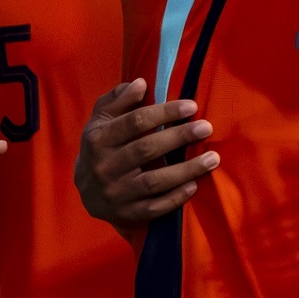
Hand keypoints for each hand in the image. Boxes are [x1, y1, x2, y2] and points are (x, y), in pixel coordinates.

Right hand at [73, 79, 216, 225]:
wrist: (85, 190)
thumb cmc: (100, 147)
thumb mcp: (101, 121)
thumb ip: (117, 100)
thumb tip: (140, 83)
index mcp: (98, 139)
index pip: (134, 122)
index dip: (164, 112)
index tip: (192, 106)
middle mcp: (104, 167)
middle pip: (146, 149)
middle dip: (179, 137)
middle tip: (206, 127)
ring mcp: (115, 192)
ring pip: (154, 181)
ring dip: (186, 170)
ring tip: (213, 158)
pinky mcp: (126, 213)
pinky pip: (154, 207)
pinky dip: (175, 198)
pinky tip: (195, 185)